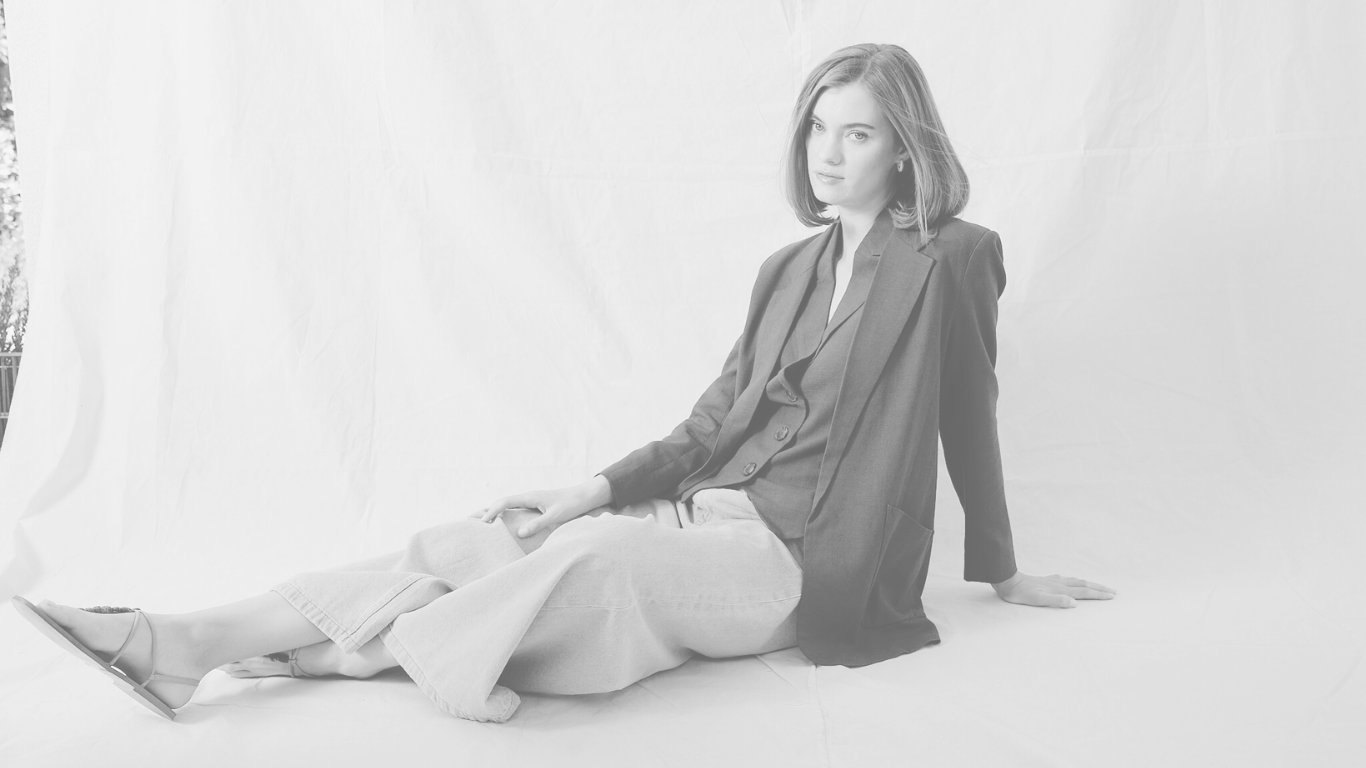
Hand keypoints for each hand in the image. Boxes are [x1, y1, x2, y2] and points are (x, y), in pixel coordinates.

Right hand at [469, 475, 613, 538]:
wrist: (584, 496)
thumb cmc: (571, 504)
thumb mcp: (555, 516)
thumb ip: (538, 524)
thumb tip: (519, 533)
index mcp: (530, 497)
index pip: (505, 502)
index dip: (492, 511)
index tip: (482, 522)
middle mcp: (528, 497)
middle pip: (501, 502)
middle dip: (485, 510)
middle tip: (467, 520)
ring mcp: (530, 501)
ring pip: (506, 505)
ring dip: (492, 512)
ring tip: (477, 522)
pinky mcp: (534, 506)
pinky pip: (513, 510)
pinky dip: (502, 514)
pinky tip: (498, 523)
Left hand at [991, 571, 1116, 607]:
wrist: (1007, 581)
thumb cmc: (1021, 594)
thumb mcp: (1038, 600)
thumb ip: (1056, 601)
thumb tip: (1075, 603)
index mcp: (1060, 589)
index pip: (1084, 592)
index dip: (1098, 594)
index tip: (1112, 596)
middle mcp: (1059, 583)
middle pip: (1084, 584)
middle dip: (1099, 588)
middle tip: (1113, 591)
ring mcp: (1053, 581)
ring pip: (1076, 581)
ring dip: (1090, 584)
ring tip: (1099, 586)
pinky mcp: (1046, 580)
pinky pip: (1066, 579)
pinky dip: (1075, 581)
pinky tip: (1072, 580)